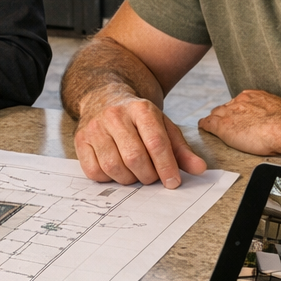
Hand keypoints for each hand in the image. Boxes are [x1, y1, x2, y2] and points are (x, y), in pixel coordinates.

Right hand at [74, 89, 206, 187]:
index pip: (156, 142)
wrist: (103, 97)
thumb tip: (199, 169)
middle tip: (152, 178)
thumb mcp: (162, 126)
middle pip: (134, 157)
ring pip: (113, 166)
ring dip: (128, 179)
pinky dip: (108, 178)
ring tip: (135, 174)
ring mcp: (95, 127)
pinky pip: (94, 171)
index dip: (166, 166)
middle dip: (147, 176)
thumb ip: (181, 149)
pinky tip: (116, 171)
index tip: (173, 182)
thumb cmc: (137, 118)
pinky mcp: (80, 140)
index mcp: (141, 109)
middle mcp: (115, 115)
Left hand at [197, 90, 280, 155]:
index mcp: (253, 97)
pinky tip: (202, 127)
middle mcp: (239, 102)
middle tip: (223, 121)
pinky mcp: (223, 125)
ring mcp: (230, 113)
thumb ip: (273, 112)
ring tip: (209, 124)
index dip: (235, 110)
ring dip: (213, 119)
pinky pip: (208, 123)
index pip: (238, 102)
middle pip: (225, 107)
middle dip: (223, 113)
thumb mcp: (280, 112)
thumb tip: (279, 119)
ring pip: (216, 114)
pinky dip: (205, 125)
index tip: (237, 116)